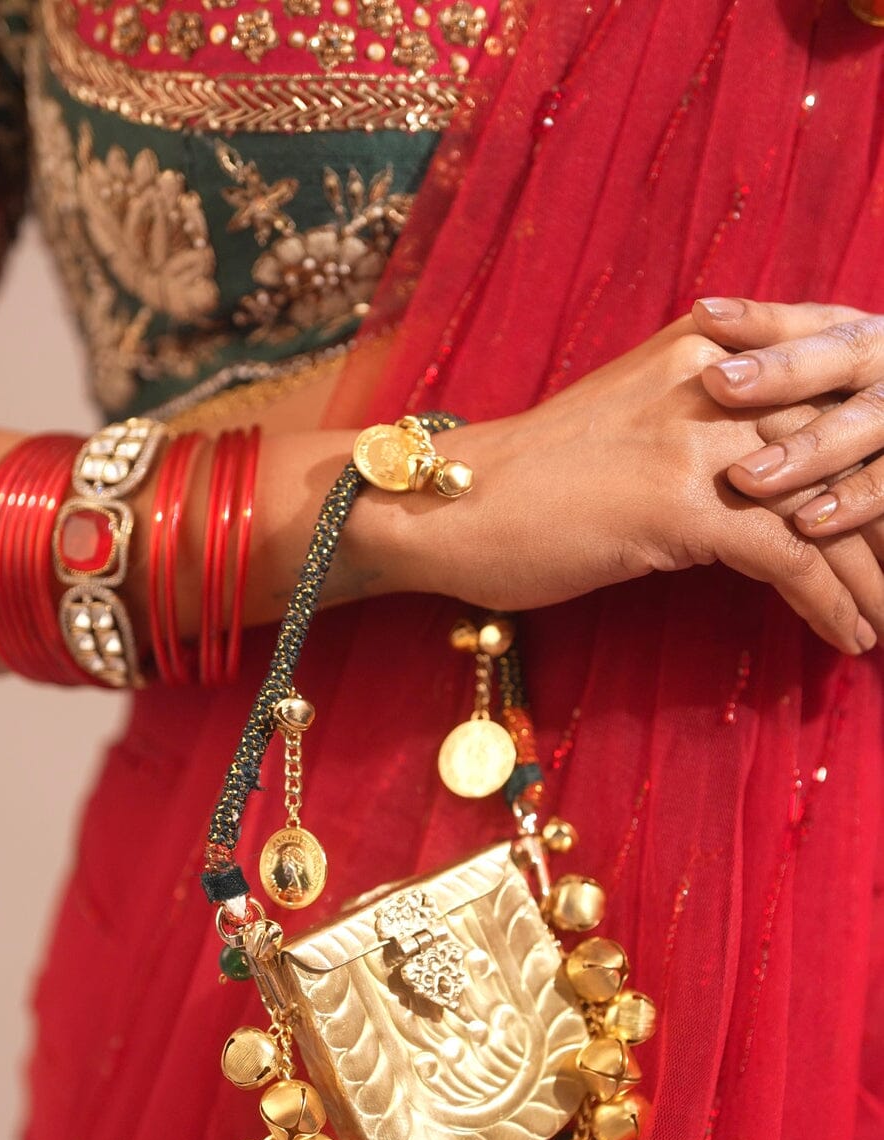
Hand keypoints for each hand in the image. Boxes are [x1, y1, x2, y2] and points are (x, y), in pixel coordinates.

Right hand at [412, 317, 879, 654]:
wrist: (450, 506)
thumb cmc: (535, 483)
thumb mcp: (637, 425)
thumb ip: (709, 430)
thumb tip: (775, 481)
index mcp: (710, 350)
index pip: (827, 395)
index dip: (877, 461)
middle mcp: (715, 379)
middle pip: (843, 446)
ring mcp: (695, 440)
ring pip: (828, 503)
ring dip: (873, 572)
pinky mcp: (676, 504)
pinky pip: (786, 556)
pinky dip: (829, 603)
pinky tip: (849, 638)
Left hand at [695, 298, 883, 551]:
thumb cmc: (849, 441)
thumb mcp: (824, 401)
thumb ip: (781, 381)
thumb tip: (702, 335)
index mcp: (866, 344)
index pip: (811, 321)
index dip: (760, 319)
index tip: (703, 315)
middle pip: (844, 354)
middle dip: (781, 370)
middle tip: (716, 380)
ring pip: (869, 418)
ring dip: (808, 449)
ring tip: (745, 477)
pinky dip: (854, 500)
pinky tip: (806, 523)